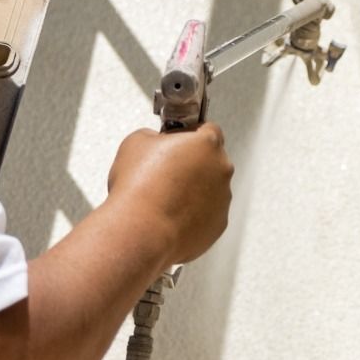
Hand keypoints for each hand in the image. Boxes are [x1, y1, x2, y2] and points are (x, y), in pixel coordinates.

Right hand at [106, 122, 233, 264]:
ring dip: (193, 189)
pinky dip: (193, 214)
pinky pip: (207, 214)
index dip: (189, 134)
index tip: (177, 141)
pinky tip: (170, 215)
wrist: (141, 231)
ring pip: (210, 188)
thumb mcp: (137, 141)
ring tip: (164, 197)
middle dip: (192, 163)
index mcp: (207, 143)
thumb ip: (154, 136)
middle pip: (211, 159)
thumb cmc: (139, 187)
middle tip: (165, 171)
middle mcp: (221, 169)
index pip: (208, 128)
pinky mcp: (218, 225)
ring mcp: (223, 199)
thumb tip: (156, 142)